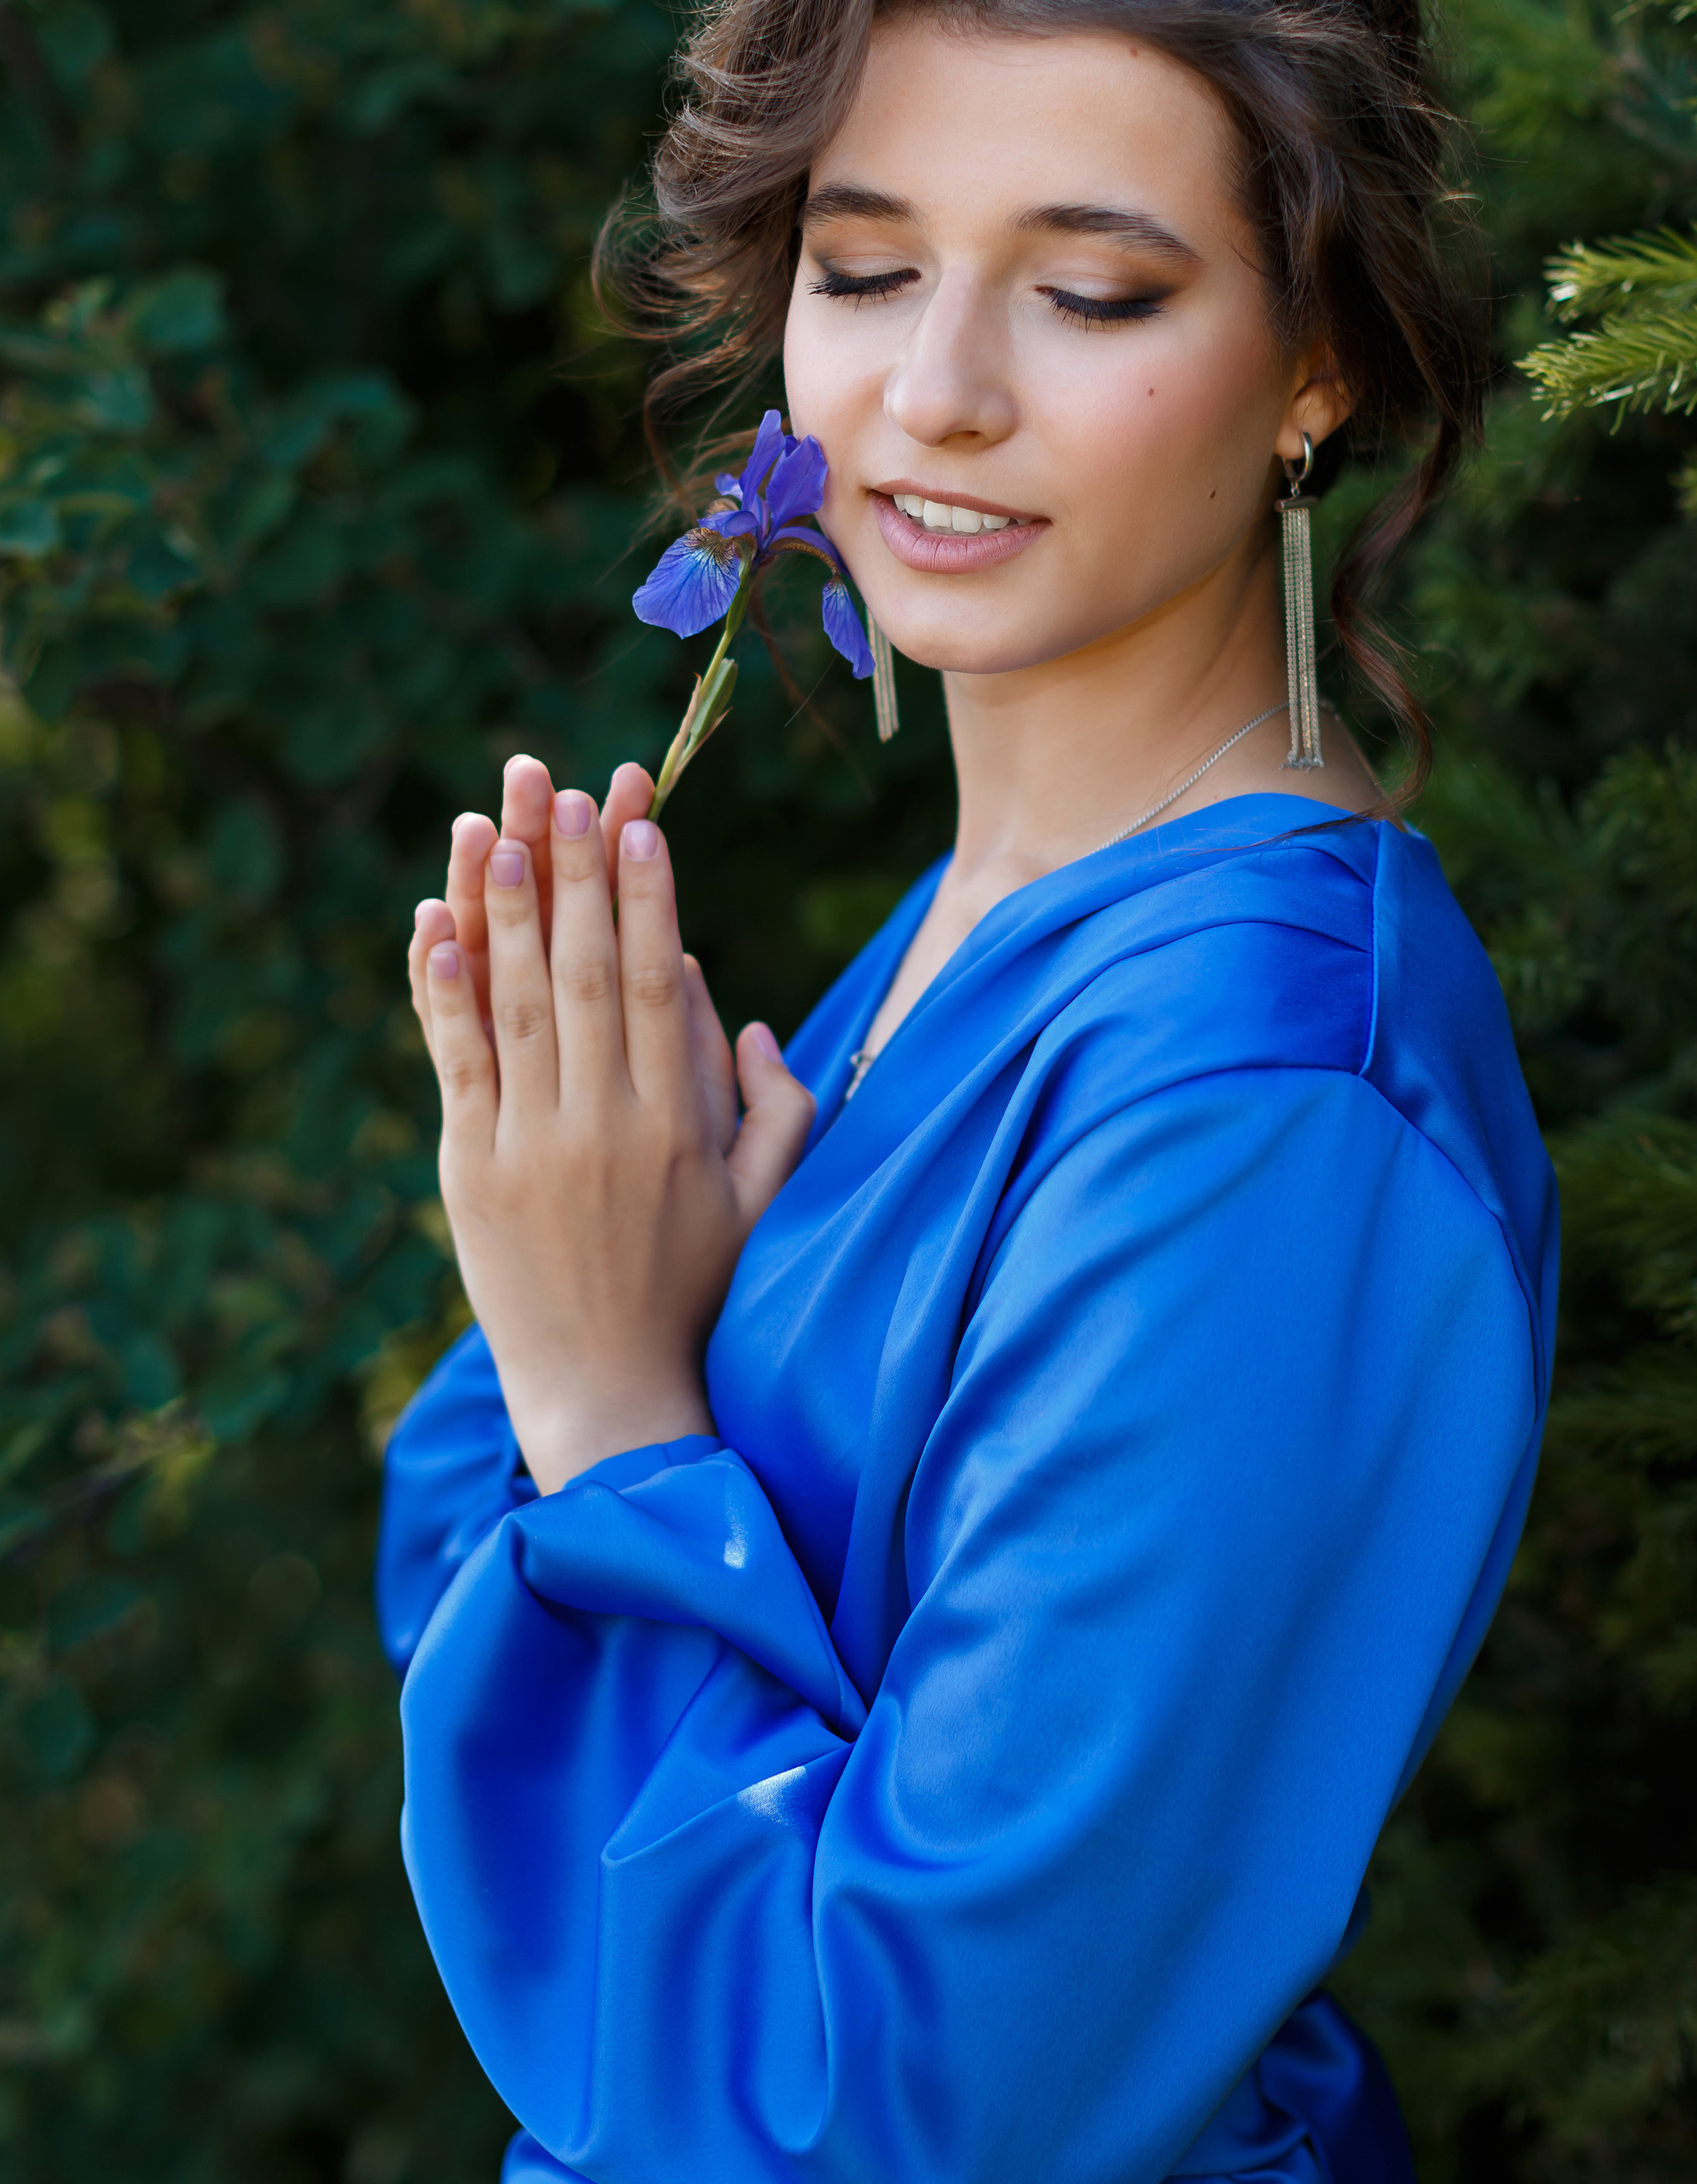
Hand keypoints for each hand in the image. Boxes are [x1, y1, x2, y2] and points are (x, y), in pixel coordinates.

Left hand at [406, 764, 815, 1492]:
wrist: (613, 1397)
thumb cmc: (703, 1291)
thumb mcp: (767, 1200)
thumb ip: (776, 1105)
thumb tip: (732, 1010)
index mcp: (678, 1122)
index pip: (654, 983)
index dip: (645, 896)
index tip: (639, 820)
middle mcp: (601, 1124)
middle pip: (580, 971)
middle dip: (572, 870)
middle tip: (565, 786)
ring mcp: (529, 1145)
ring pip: (513, 1002)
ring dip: (501, 907)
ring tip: (495, 823)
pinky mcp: (472, 1170)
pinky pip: (456, 1061)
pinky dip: (441, 990)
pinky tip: (433, 923)